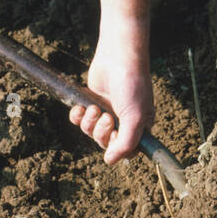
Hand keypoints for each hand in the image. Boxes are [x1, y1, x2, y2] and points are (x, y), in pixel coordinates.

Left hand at [69, 15, 153, 164]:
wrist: (118, 56)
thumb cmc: (132, 85)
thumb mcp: (135, 117)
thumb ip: (126, 143)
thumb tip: (111, 161)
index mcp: (139, 127)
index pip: (126, 151)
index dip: (117, 148)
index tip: (115, 136)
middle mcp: (123, 122)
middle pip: (105, 143)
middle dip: (101, 133)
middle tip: (105, 117)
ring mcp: (106, 112)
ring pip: (91, 132)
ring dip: (89, 123)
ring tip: (93, 108)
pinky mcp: (91, 103)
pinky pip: (79, 120)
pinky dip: (77, 116)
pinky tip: (80, 107)